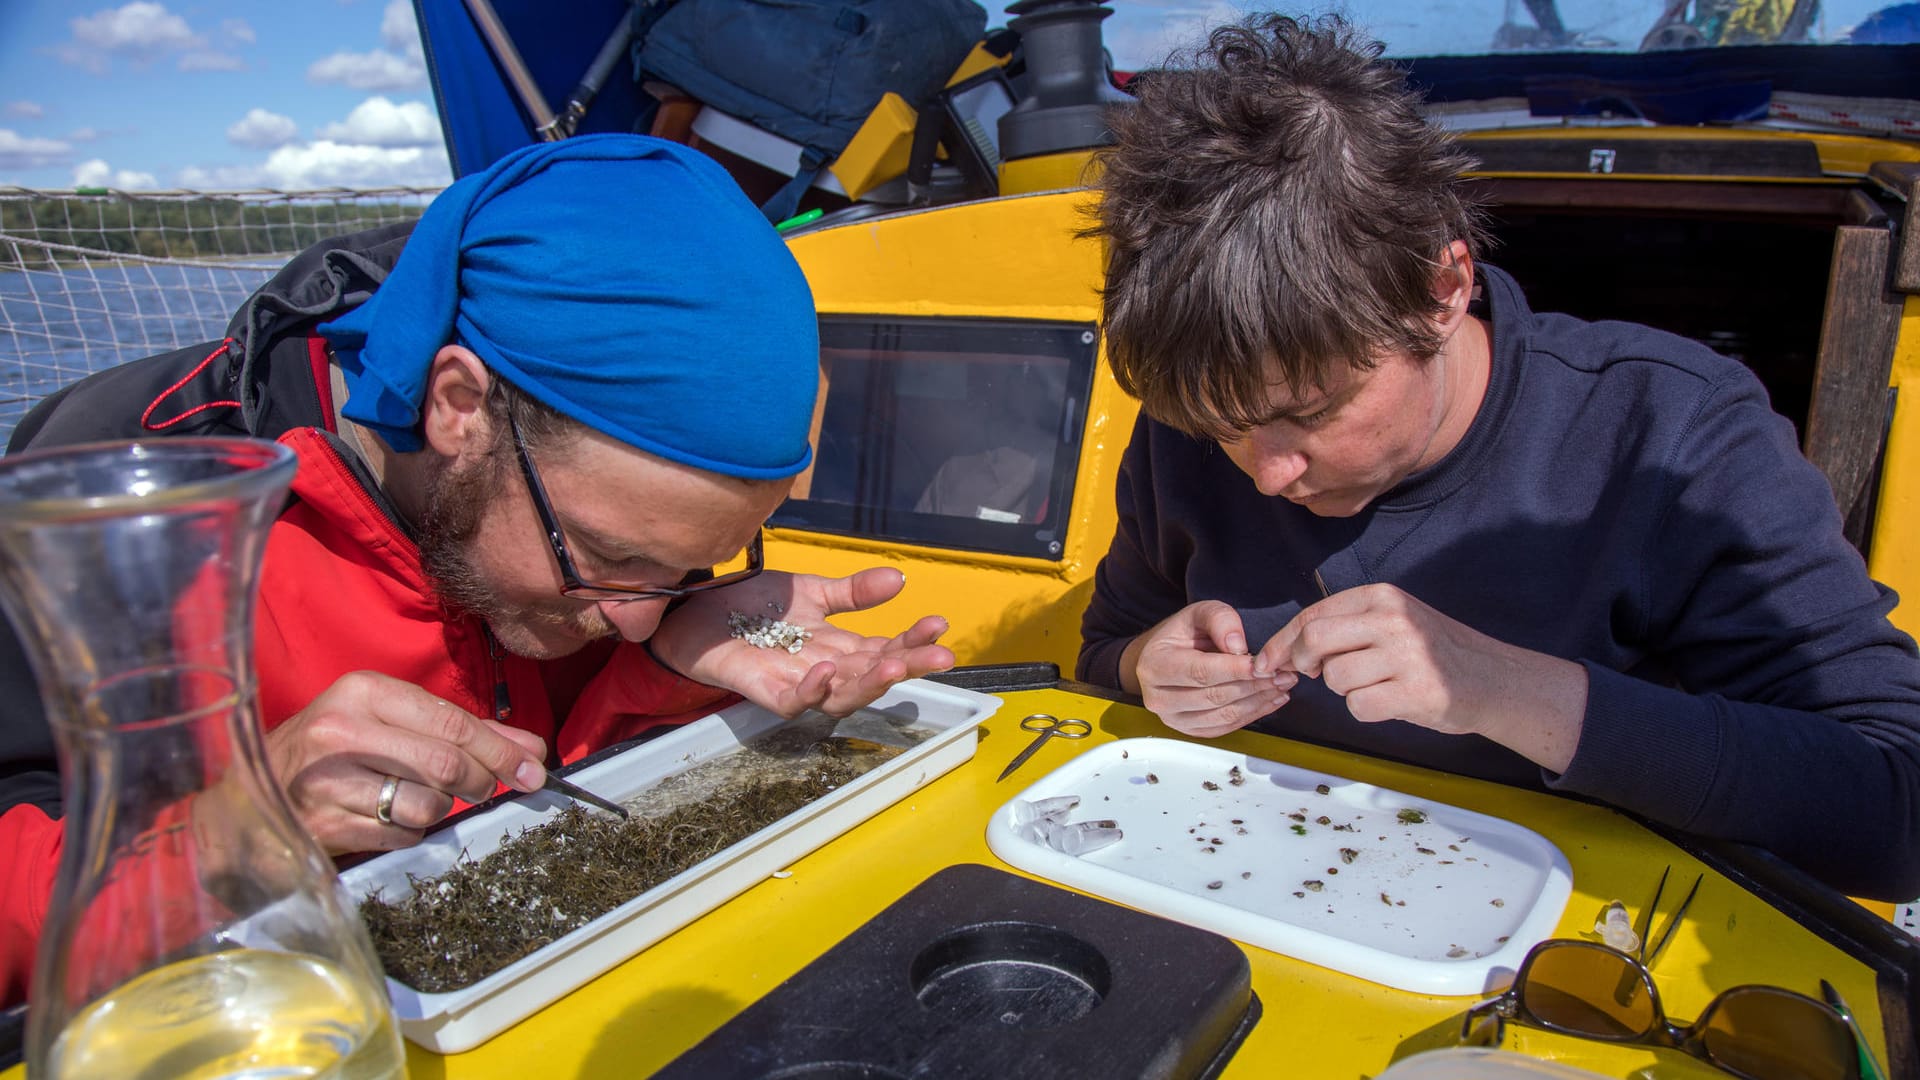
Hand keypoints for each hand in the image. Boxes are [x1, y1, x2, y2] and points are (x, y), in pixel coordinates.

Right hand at [264, 671, 548, 853]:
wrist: (252, 795)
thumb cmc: (330, 751)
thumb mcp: (387, 722)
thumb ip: (462, 730)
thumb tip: (530, 748)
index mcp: (363, 692)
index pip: (452, 722)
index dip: (501, 749)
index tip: (533, 768)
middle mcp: (342, 732)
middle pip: (446, 763)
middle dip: (481, 781)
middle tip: (487, 788)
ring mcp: (330, 782)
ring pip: (428, 804)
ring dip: (438, 809)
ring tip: (415, 798)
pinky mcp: (327, 826)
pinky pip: (402, 836)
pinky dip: (410, 831)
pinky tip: (388, 818)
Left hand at [648, 567, 954, 717]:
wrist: (695, 608)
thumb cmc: (750, 605)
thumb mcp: (810, 592)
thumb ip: (853, 592)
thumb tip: (901, 580)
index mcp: (839, 646)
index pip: (885, 648)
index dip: (914, 640)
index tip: (940, 624)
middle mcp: (823, 669)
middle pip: (873, 675)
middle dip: (909, 666)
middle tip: (940, 657)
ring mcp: (794, 682)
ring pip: (841, 697)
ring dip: (869, 683)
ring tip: (895, 664)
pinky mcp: (762, 689)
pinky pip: (791, 702)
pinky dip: (810, 690)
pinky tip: (825, 670)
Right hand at [1125, 600, 1297, 737]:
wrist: (1161, 659)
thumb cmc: (1181, 636)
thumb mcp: (1197, 614)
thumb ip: (1219, 619)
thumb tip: (1238, 645)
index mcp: (1155, 665)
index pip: (1200, 671)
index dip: (1235, 670)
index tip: (1263, 665)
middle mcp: (1159, 697)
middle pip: (1214, 696)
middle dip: (1253, 686)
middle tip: (1283, 674)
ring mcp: (1174, 719)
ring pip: (1223, 715)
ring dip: (1258, 702)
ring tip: (1281, 685)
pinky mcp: (1190, 730)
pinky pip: (1226, 726)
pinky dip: (1253, 714)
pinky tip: (1270, 700)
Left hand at [1256, 583, 1585, 770]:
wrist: (1492, 679)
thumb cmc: (1433, 652)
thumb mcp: (1393, 620)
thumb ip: (1346, 625)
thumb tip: (1284, 650)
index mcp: (1383, 597)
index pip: (1313, 615)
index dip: (1283, 642)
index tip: (1267, 661)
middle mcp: (1394, 620)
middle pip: (1315, 641)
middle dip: (1304, 663)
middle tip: (1317, 674)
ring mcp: (1407, 655)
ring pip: (1335, 678)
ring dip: (1344, 690)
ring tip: (1376, 684)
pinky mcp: (1416, 692)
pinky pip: (1359, 707)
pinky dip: (1366, 710)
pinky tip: (1391, 701)